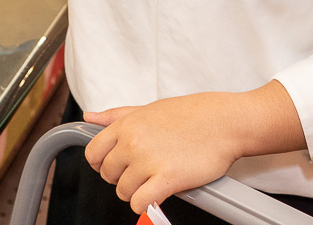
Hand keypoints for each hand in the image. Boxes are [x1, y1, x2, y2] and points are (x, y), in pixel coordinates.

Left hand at [84, 94, 247, 213]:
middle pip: (108, 174)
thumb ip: (115, 115)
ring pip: (123, 191)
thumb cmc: (190, 114)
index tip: (117, 166)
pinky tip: (156, 195)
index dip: (102, 163)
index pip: (93, 153)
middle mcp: (133, 142)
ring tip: (151, 182)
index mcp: (126, 125)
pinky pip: (140, 203)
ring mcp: (149, 161)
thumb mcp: (147, 109)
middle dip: (121, 178)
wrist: (224, 122)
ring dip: (135, 192)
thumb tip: (88, 116)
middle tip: (140, 173)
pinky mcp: (168, 179)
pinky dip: (145, 204)